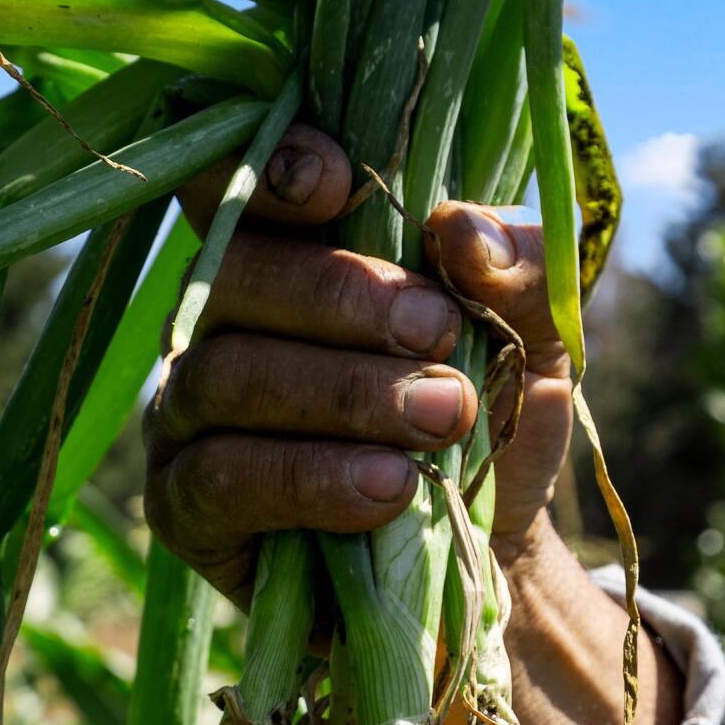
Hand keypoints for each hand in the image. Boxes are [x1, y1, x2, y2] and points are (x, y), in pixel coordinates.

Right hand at [144, 124, 680, 724]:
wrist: (489, 559)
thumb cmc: (490, 420)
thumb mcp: (536, 335)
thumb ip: (518, 268)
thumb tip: (458, 229)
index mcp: (289, 251)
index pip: (238, 178)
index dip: (269, 165)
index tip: (342, 181)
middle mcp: (219, 323)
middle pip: (234, 274)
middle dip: (340, 297)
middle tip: (439, 332)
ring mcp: (188, 417)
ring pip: (225, 376)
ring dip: (341, 394)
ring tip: (441, 419)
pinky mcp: (188, 511)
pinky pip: (222, 480)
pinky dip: (309, 480)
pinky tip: (388, 491)